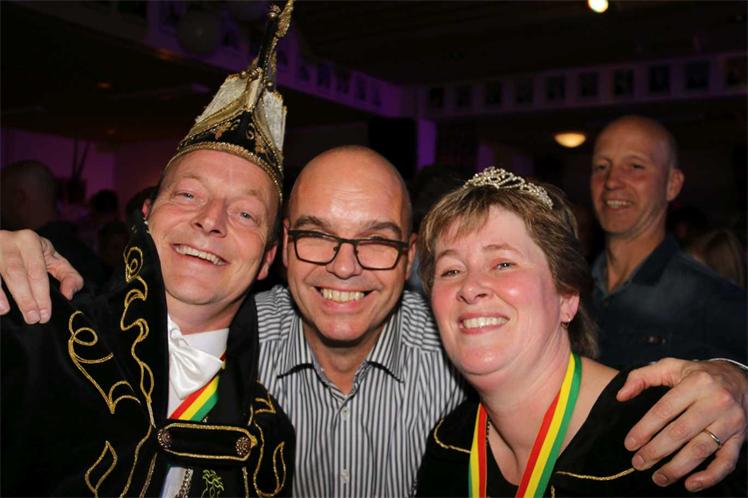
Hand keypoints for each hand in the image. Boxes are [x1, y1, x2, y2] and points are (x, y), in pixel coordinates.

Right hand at [0, 229, 83, 323]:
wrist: (3, 241)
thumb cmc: (31, 254)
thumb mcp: (53, 259)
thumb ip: (68, 276)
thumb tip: (68, 294)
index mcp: (30, 241)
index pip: (37, 272)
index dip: (41, 295)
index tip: (45, 315)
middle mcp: (9, 242)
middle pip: (17, 273)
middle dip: (25, 299)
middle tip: (32, 318)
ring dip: (1, 295)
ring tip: (6, 311)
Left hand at [617, 357, 746, 491]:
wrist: (741, 380)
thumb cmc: (698, 375)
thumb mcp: (670, 366)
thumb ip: (641, 377)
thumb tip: (621, 396)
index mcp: (696, 383)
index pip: (664, 410)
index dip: (645, 429)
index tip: (629, 444)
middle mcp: (715, 402)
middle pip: (680, 432)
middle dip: (656, 451)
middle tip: (638, 463)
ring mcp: (730, 422)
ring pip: (701, 449)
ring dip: (677, 467)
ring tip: (658, 478)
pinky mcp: (740, 438)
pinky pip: (727, 461)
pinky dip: (709, 476)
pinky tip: (690, 484)